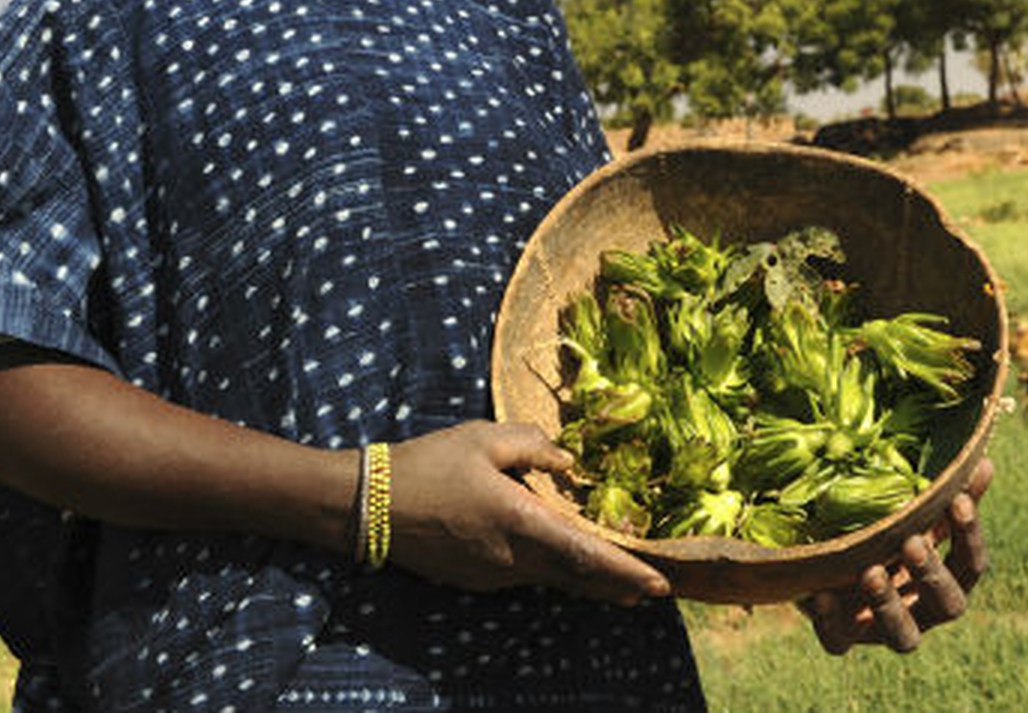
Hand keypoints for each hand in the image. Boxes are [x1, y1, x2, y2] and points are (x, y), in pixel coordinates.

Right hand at [387, 421, 671, 605]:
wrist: (368, 506)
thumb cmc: (427, 464)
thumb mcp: (482, 437)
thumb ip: (532, 445)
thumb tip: (568, 462)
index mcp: (519, 522)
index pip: (585, 554)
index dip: (625, 571)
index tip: (659, 585)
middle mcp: (511, 558)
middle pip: (576, 576)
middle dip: (616, 584)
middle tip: (653, 589)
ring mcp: (492, 574)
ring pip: (550, 577)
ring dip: (584, 578)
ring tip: (616, 578)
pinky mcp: (475, 578)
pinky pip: (523, 574)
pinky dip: (549, 570)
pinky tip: (556, 557)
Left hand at [798, 457, 993, 653]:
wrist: (826, 562)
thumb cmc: (881, 534)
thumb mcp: (912, 516)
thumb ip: (944, 495)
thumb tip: (982, 461)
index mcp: (945, 579)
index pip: (971, 564)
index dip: (969, 535)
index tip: (957, 500)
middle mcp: (922, 611)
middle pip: (948, 605)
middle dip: (932, 574)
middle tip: (911, 543)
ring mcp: (883, 629)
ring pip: (903, 636)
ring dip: (889, 606)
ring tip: (871, 573)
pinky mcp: (843, 637)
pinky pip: (839, 642)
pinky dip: (831, 623)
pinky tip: (821, 596)